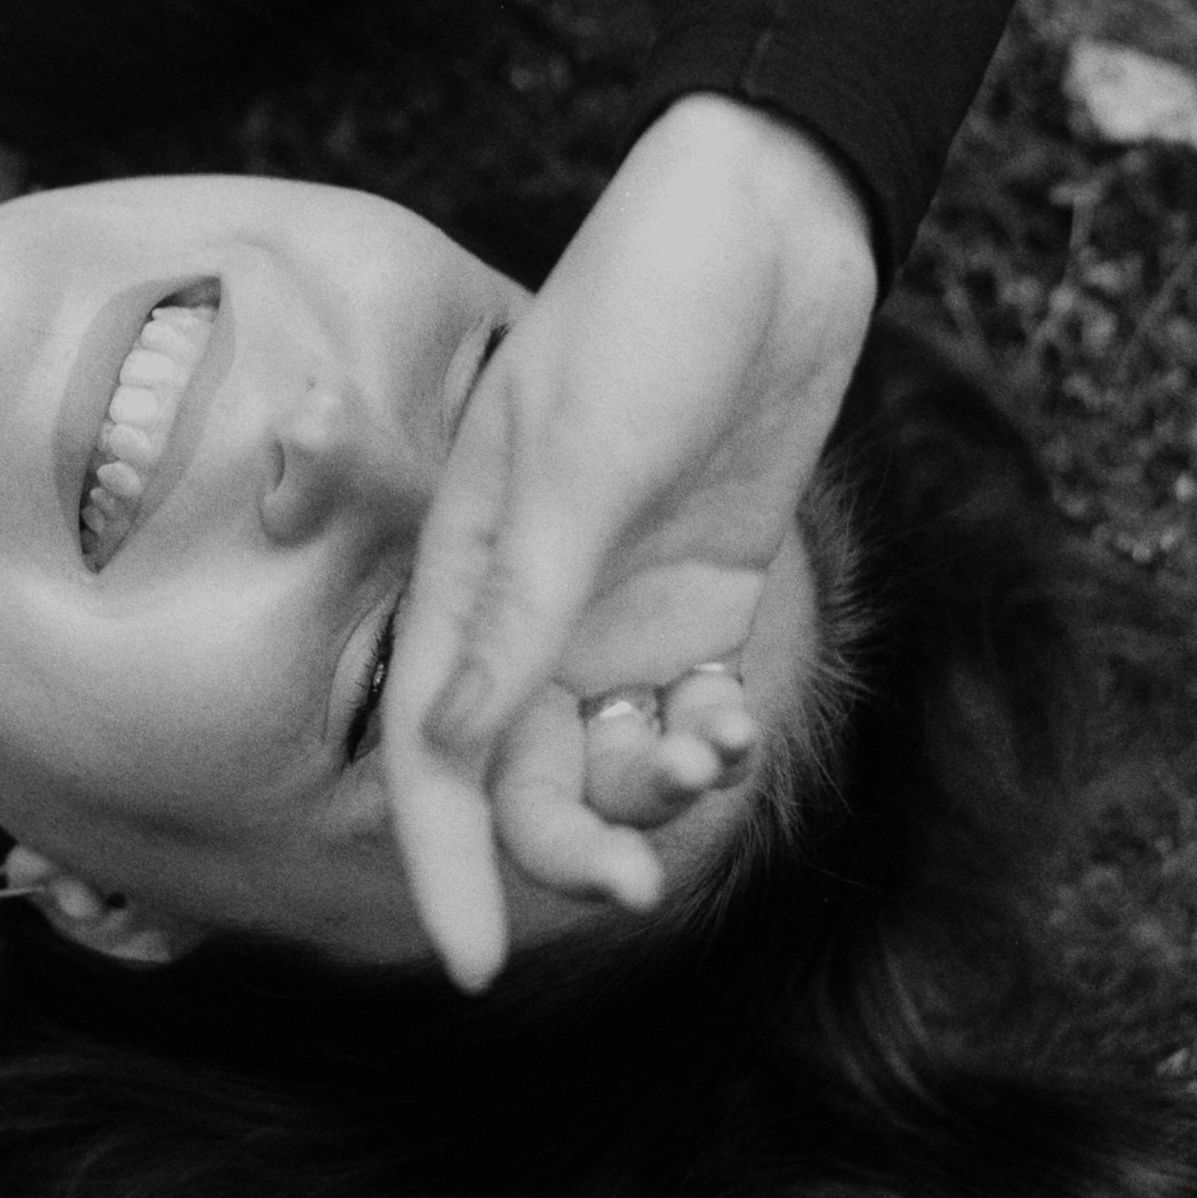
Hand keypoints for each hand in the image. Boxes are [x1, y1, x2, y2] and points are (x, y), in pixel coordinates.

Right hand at [381, 92, 876, 988]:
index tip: (469, 973)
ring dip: (653, 787)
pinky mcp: (701, 593)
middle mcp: (530, 601)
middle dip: (570, 843)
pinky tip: (734, 715)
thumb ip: (521, 607)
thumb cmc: (647, 312)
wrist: (764, 224)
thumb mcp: (578, 462)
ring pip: (611, 755)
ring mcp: (617, 601)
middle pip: (524, 776)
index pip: (432, 748)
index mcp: (461, 564)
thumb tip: (454, 750)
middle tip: (635, 884)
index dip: (443, 864)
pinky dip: (711, 736)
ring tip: (709, 752)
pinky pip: (689, 708)